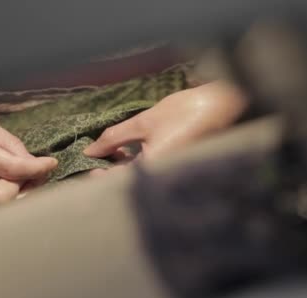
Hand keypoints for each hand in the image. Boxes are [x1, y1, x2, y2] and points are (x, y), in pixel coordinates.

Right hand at [0, 108, 57, 206]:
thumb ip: (11, 145)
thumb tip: (35, 164)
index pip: (12, 167)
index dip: (37, 169)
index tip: (51, 164)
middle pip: (4, 197)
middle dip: (26, 188)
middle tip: (36, 175)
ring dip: (16, 196)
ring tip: (23, 180)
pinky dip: (0, 199)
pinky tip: (5, 185)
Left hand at [83, 81, 247, 171]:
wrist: (220, 106)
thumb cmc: (184, 113)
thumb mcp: (144, 123)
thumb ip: (114, 138)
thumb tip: (90, 150)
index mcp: (153, 170)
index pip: (118, 183)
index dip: (99, 177)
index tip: (86, 166)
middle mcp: (161, 176)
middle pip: (127, 181)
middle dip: (109, 172)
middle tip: (94, 159)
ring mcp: (168, 171)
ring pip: (137, 175)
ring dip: (122, 166)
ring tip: (110, 152)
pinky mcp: (173, 164)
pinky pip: (149, 168)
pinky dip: (136, 161)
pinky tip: (128, 150)